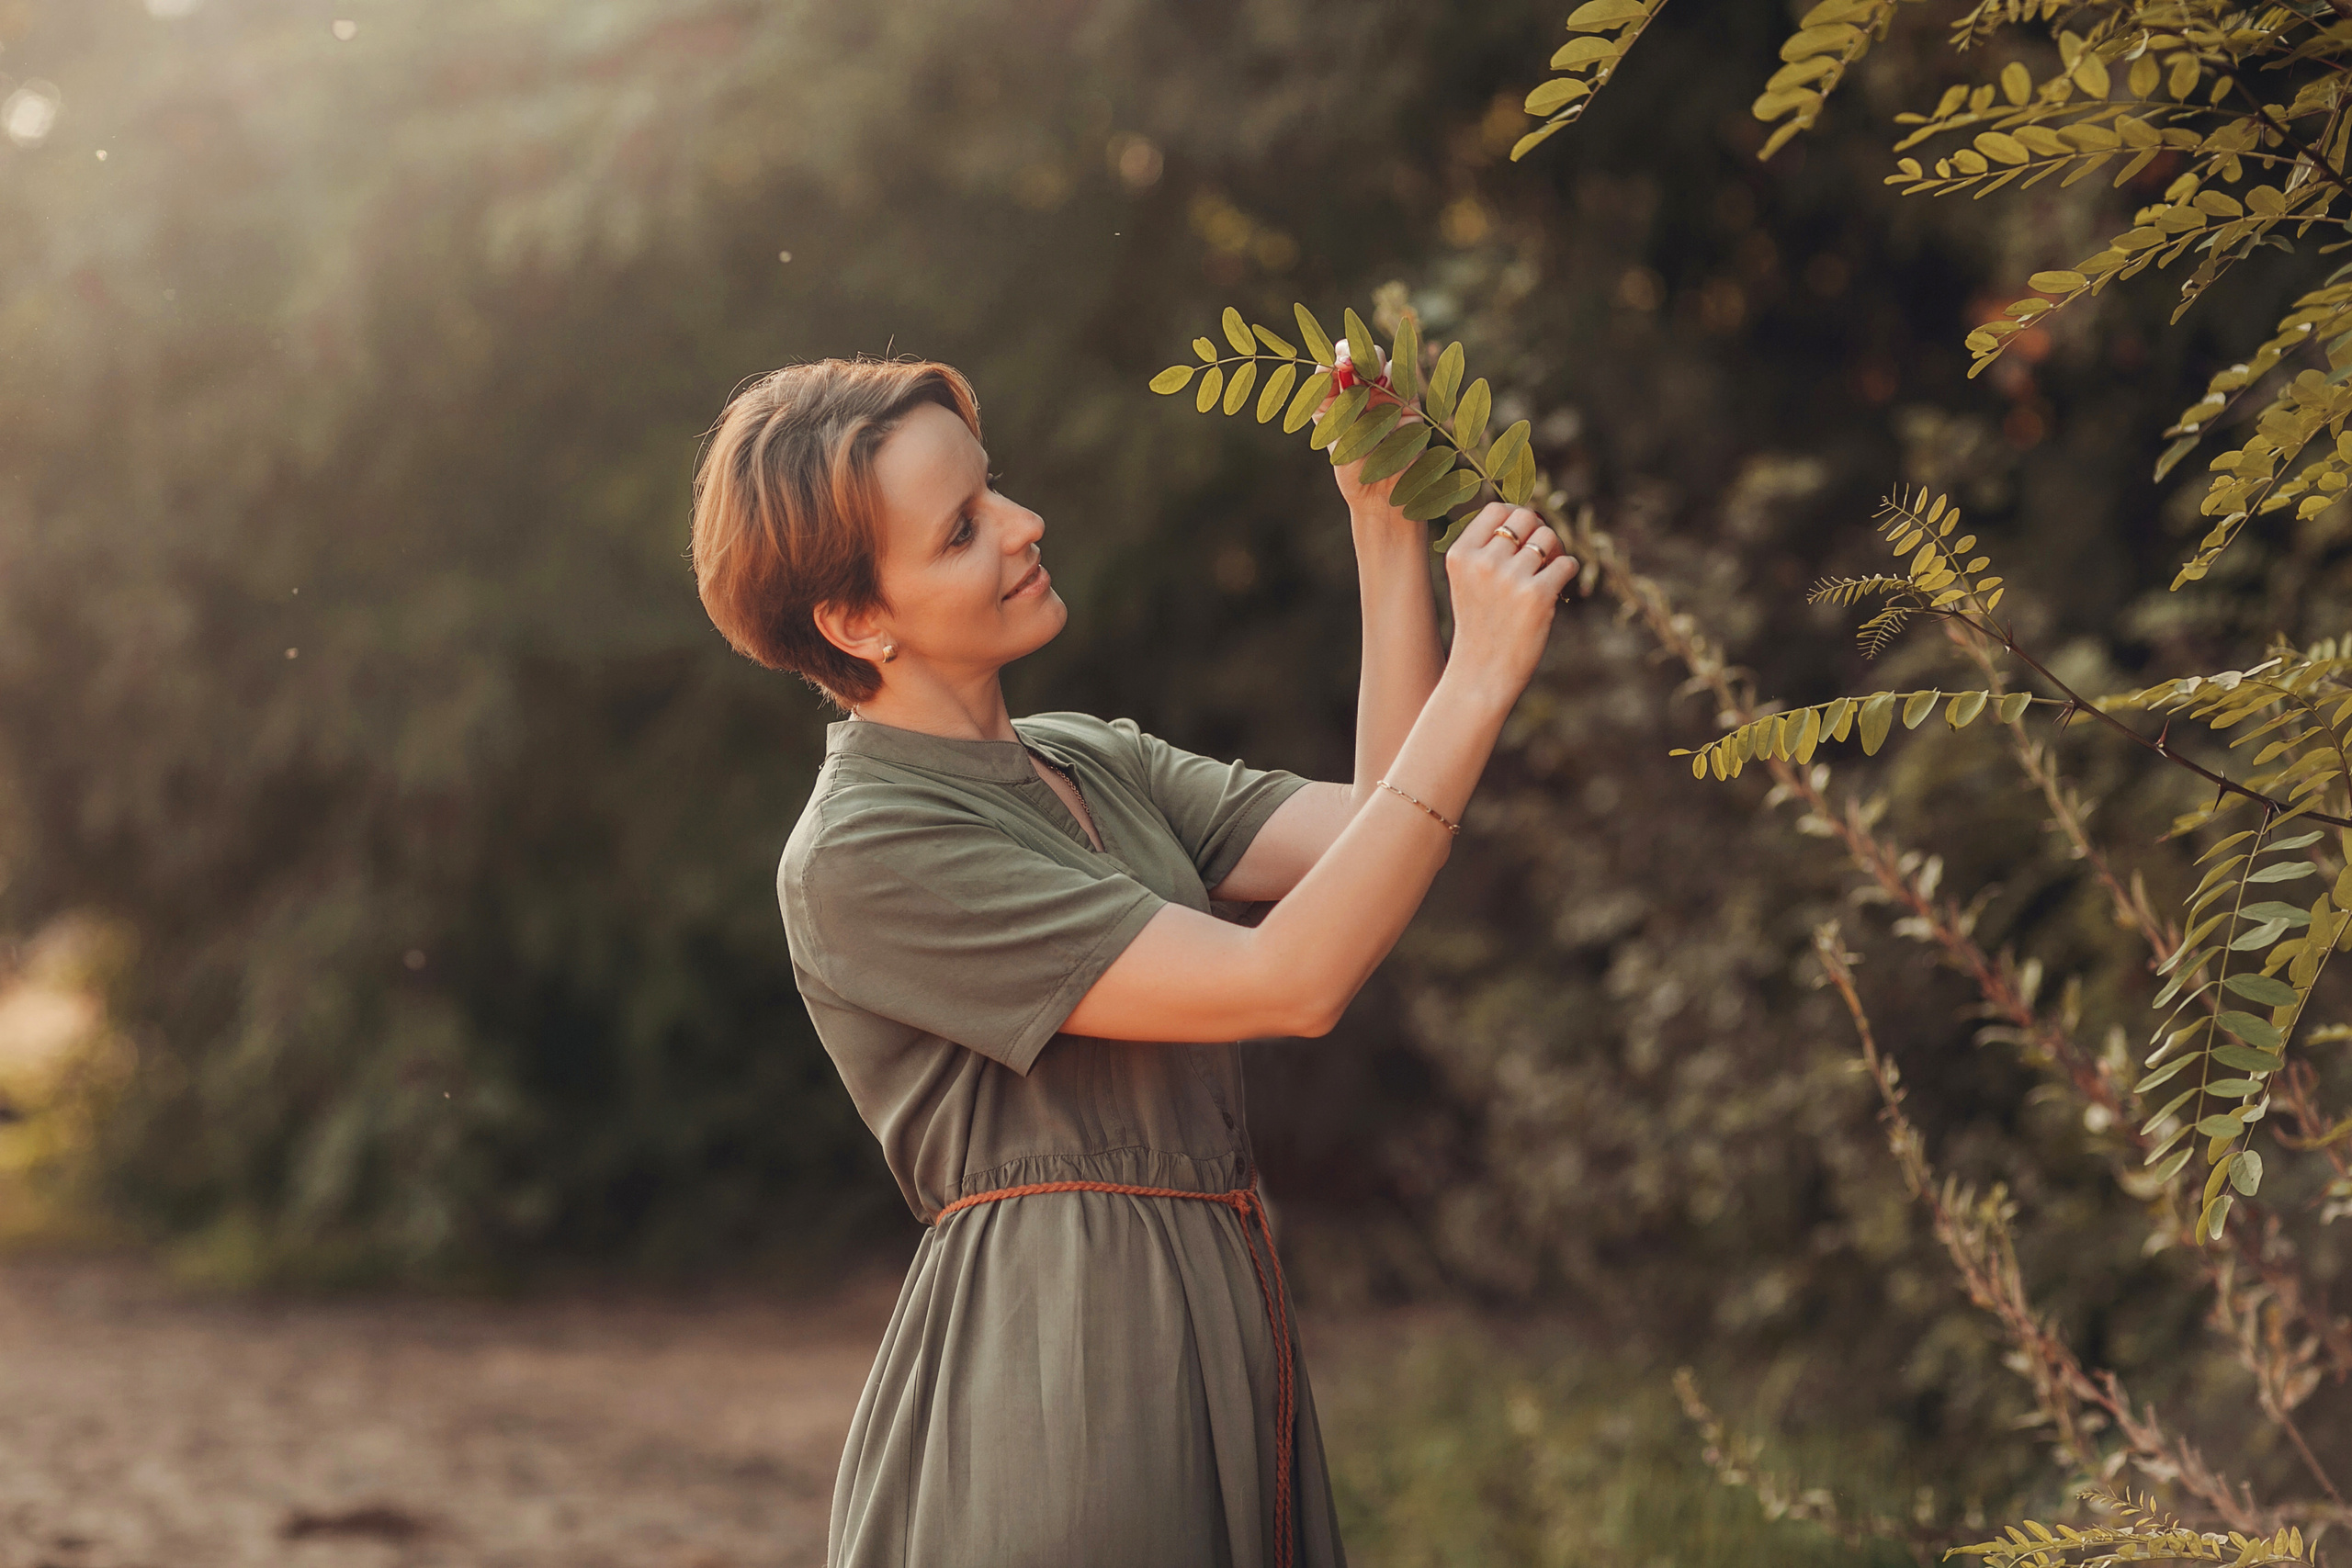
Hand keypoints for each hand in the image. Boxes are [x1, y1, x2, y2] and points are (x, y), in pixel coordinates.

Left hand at [1312, 345, 1422, 536]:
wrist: (1381, 495)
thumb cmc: (1352, 468)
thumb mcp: (1334, 431)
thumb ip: (1331, 397)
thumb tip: (1333, 363)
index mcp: (1334, 396)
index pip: (1332, 364)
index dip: (1333, 357)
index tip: (1336, 365)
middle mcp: (1359, 391)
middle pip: (1358, 353)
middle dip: (1355, 350)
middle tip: (1350, 360)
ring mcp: (1384, 395)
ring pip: (1381, 360)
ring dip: (1373, 358)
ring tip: (1369, 373)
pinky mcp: (1408, 401)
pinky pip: (1404, 376)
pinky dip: (1396, 372)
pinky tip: (1385, 382)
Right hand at [1441, 503, 1577, 702]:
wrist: (1482, 674)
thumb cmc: (1480, 626)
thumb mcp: (1468, 582)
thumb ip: (1487, 549)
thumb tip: (1528, 515)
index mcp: (1460, 555)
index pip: (1496, 509)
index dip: (1515, 517)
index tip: (1522, 536)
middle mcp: (1483, 562)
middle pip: (1526, 517)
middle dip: (1538, 532)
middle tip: (1541, 555)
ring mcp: (1510, 578)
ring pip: (1548, 538)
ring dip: (1555, 552)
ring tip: (1549, 574)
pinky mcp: (1537, 596)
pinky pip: (1567, 564)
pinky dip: (1568, 572)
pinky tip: (1558, 589)